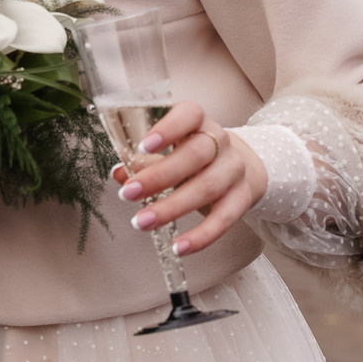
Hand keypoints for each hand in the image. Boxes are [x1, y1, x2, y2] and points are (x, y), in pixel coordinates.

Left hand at [112, 99, 267, 257]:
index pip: (190, 114)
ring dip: (171, 208)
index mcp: (198, 121)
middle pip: (195, 155)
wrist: (237, 166)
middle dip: (159, 177)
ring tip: (141, 222)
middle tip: (128, 194)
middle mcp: (220, 142)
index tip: (143, 146)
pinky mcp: (242, 198)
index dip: (168, 128)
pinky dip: (200, 237)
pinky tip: (178, 247)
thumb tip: (120, 173)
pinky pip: (224, 219)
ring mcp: (234, 170)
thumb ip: (143, 160)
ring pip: (207, 188)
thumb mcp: (169, 151)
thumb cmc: (192, 155)